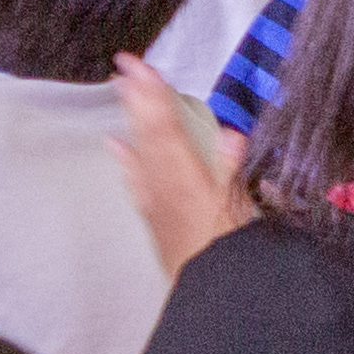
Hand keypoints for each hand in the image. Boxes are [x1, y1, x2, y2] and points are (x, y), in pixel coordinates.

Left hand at [110, 57, 248, 278]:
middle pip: (148, 131)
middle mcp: (164, 180)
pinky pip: (134, 179)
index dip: (154, 92)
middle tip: (123, 66)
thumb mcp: (239, 207)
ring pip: (139, 148)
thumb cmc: (229, 247)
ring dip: (130, 118)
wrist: (210, 288)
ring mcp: (155, 197)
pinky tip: (114, 143)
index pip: (167, 124)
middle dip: (137, 97)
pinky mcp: (153, 213)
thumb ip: (232, 170)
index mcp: (186, 173)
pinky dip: (124, 158)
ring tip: (120, 90)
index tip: (141, 65)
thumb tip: (231, 134)